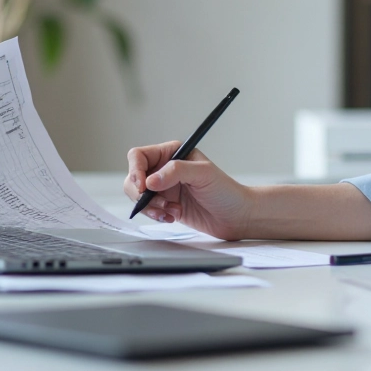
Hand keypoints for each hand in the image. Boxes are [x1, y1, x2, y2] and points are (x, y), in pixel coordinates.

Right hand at [123, 141, 252, 239]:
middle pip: (133, 177)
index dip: (136, 171)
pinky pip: (148, 210)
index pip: (139, 156)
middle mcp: (165, 169)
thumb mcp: (203, 174)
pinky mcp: (166, 205)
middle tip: (159, 204)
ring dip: (151, 207)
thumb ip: (176, 171)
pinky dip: (156, 215)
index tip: (143, 187)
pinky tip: (174, 216)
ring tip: (171, 211)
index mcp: (172, 153)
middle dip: (142, 193)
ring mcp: (164, 188)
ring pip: (138, 196)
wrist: (236, 216)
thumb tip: (151, 180)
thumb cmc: (226, 191)